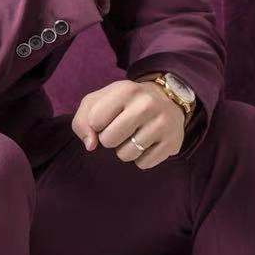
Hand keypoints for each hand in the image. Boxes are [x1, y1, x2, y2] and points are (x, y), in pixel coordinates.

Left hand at [71, 78, 185, 169]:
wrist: (167, 99)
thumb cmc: (125, 103)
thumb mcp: (100, 101)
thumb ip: (82, 121)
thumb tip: (90, 145)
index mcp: (126, 90)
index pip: (94, 121)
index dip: (96, 125)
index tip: (107, 119)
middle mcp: (147, 104)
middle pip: (109, 140)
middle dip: (109, 139)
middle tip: (120, 130)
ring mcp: (163, 123)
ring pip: (126, 155)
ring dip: (125, 150)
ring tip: (134, 136)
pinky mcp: (173, 142)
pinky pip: (143, 164)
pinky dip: (141, 158)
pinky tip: (148, 143)